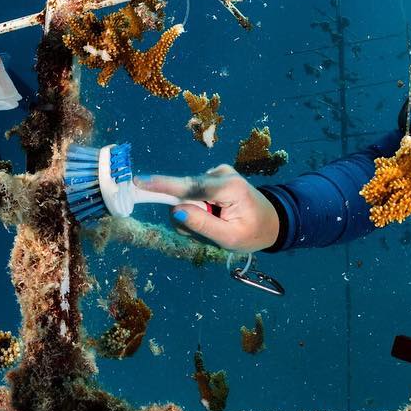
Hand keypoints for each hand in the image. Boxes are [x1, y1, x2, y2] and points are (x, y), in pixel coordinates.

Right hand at [134, 165, 279, 252]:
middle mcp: (221, 174)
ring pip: (186, 196)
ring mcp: (217, 173)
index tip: (138, 181)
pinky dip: (198, 209)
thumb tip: (175, 210)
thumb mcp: (229, 237)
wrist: (272, 221)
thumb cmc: (253, 232)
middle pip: (184, 193)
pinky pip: (192, 194)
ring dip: (194, 215)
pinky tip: (214, 216)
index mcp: (228, 187)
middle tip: (204, 232)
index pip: (189, 186)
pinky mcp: (213, 177)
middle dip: (187, 215)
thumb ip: (202, 224)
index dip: (162, 185)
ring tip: (214, 225)